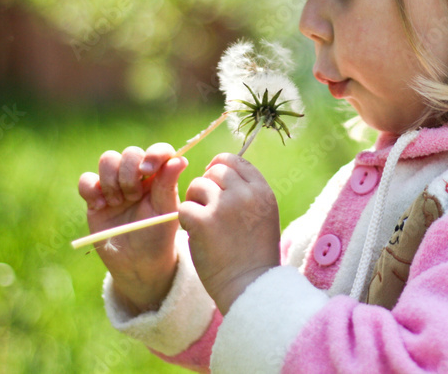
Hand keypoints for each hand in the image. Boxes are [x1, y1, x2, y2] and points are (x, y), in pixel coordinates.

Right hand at [78, 142, 187, 313]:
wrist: (137, 264)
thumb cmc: (157, 236)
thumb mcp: (165, 212)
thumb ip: (168, 185)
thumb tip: (179, 159)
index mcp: (159, 177)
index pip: (158, 151)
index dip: (153, 154)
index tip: (148, 170)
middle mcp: (137, 176)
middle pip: (130, 153)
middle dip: (129, 172)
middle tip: (134, 196)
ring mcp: (115, 185)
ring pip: (107, 160)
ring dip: (112, 179)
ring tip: (119, 202)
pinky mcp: (95, 197)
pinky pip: (86, 180)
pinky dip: (91, 189)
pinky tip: (101, 206)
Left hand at [178, 153, 280, 314]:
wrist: (251, 287)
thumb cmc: (255, 254)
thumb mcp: (263, 215)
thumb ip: (247, 193)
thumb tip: (219, 170)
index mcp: (262, 191)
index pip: (236, 161)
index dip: (221, 167)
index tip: (214, 180)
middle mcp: (245, 193)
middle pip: (215, 171)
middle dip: (207, 185)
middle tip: (207, 208)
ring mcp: (224, 205)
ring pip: (197, 185)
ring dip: (195, 202)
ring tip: (203, 224)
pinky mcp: (203, 221)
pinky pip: (184, 207)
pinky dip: (186, 220)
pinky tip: (197, 235)